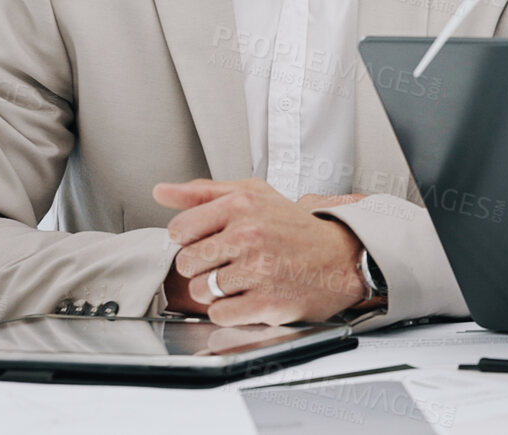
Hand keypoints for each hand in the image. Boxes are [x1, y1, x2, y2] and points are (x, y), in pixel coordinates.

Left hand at [155, 178, 367, 325]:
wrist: (345, 258)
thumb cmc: (299, 229)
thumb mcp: (257, 195)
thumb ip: (205, 192)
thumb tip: (161, 192)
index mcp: (242, 205)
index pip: (179, 229)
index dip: (193, 239)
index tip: (213, 241)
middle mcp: (249, 235)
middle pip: (186, 263)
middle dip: (204, 266)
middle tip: (232, 262)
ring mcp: (258, 271)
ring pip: (200, 291)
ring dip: (218, 291)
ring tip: (245, 280)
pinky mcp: (266, 303)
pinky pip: (220, 315)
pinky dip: (232, 311)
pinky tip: (251, 296)